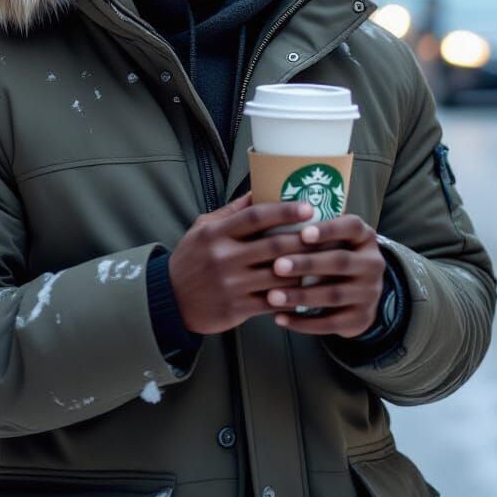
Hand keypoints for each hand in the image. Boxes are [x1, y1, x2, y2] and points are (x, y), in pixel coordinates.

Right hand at [169, 193, 314, 334]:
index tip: (308, 207)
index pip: (255, 217)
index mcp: (216, 233)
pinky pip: (272, 302)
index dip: (284, 211)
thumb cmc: (191, 259)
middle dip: (303, 240)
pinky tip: (307, 289)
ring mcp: (231, 284)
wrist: (169, 300)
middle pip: (273, 246)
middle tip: (326, 233)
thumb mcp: (203, 228)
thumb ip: (231, 211)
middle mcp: (224, 258)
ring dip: (303, 269)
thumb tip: (259, 189)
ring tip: (325, 261)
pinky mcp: (237, 308)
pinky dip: (292, 296)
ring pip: (277, 276)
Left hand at [266, 215, 385, 337]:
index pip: (352, 227)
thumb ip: (313, 231)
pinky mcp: (361, 319)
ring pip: (333, 295)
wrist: (361, 294)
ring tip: (272, 296)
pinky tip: (280, 318)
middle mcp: (373, 263)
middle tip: (277, 266)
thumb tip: (271, 221)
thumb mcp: (334, 240)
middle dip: (306, 264)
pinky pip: (331, 323)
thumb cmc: (334, 256)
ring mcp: (370, 293)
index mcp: (365, 237)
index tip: (303, 233)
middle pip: (340, 262)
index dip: (328, 230)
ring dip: (300, 296)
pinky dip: (303, 322)